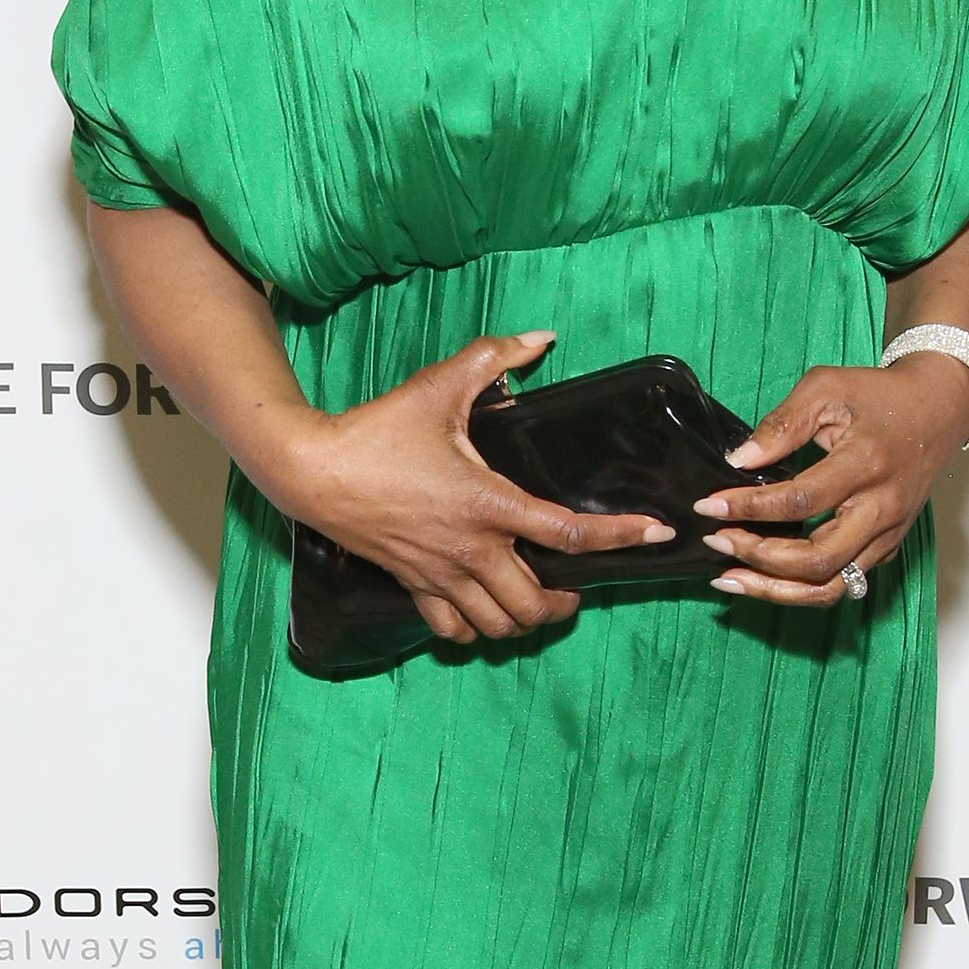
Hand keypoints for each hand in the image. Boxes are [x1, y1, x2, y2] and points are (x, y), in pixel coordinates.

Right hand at [274, 330, 674, 644]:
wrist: (312, 470)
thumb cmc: (378, 429)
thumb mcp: (440, 385)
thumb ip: (495, 357)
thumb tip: (542, 338)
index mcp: (488, 503)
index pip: (570, 533)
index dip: (622, 536)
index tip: (656, 533)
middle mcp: (471, 550)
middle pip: (536, 604)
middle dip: (567, 602)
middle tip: (578, 585)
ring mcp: (441, 575)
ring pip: (499, 626)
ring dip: (525, 620)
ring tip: (537, 601)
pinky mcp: (414, 585)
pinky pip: (453, 630)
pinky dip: (476, 630)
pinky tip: (483, 611)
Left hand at [693, 354, 968, 604]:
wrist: (938, 409)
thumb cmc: (881, 396)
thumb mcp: (827, 388)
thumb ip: (782, 423)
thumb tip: (739, 460)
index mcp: (866, 464)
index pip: (801, 501)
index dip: (749, 507)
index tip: (710, 505)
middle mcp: (881, 509)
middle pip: (816, 559)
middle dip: (758, 557)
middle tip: (718, 540)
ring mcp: (887, 535)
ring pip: (829, 587)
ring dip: (774, 589)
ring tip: (729, 578)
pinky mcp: (887, 548)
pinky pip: (841, 584)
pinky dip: (798, 588)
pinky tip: (762, 577)